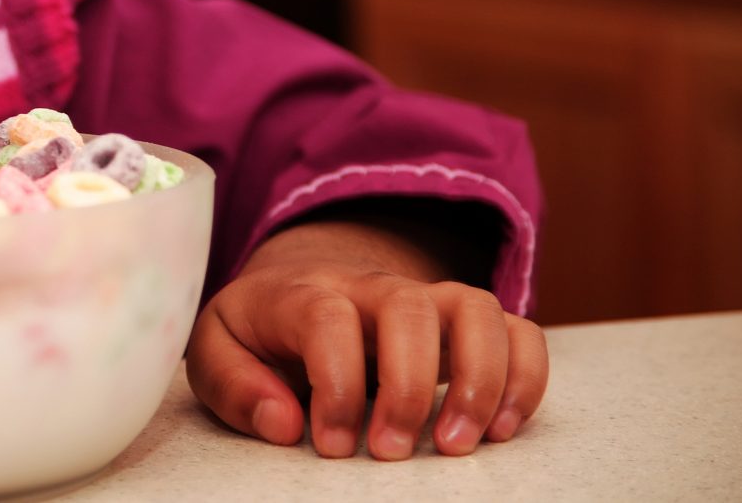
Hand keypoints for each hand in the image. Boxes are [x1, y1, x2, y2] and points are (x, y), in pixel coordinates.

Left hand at [186, 215, 548, 459]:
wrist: (298, 287)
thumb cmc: (258, 332)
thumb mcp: (217, 350)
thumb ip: (233, 384)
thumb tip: (284, 422)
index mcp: (303, 292)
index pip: (327, 318)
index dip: (336, 385)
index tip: (332, 446)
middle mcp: (371, 288)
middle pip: (408, 307)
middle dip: (407, 388)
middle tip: (390, 453)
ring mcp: (425, 300)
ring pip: (475, 307)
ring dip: (479, 380)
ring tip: (458, 446)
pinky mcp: (463, 324)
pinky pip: (517, 330)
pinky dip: (525, 377)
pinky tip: (501, 430)